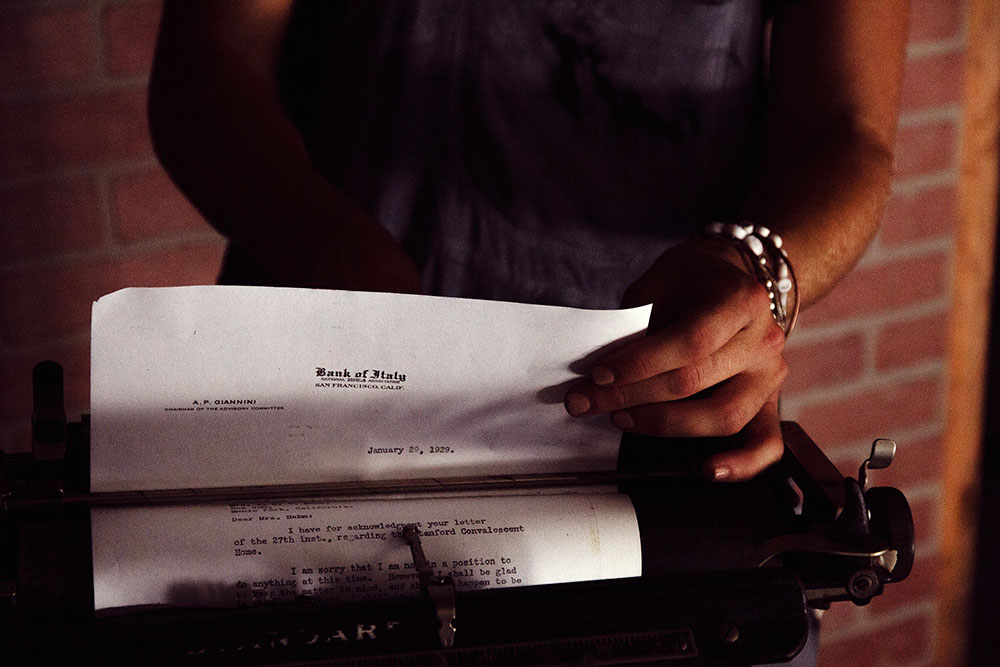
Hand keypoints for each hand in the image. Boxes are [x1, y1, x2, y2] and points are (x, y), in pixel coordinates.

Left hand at [564, 237, 787, 480]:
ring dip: (664, 424)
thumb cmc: (690, 280)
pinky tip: (708, 470)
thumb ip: (636, 324)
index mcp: (740, 299)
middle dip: (630, 396)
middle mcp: (763, 338)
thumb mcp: (658, 284)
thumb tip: (600, 374)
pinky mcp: (771, 401)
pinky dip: (742, 464)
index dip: (639, 363)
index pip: (690, 341)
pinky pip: (767, 443)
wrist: (733, 277)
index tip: (598, 375)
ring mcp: (771, 374)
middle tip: (585, 401)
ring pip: (723, 416)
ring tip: (622, 418)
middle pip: (695, 381)